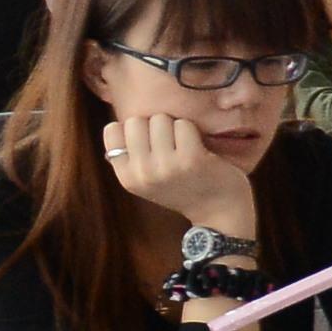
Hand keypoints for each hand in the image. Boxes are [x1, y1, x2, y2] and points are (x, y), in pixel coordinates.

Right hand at [99, 112, 258, 244]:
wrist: (219, 212)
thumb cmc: (183, 187)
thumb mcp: (147, 179)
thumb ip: (131, 155)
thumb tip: (118, 124)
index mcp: (127, 177)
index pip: (112, 130)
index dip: (133, 128)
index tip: (149, 141)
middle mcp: (142, 172)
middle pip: (136, 120)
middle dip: (154, 125)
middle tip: (170, 143)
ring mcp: (166, 166)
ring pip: (160, 119)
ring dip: (175, 126)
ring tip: (184, 147)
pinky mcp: (191, 159)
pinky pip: (183, 124)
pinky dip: (193, 130)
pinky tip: (199, 148)